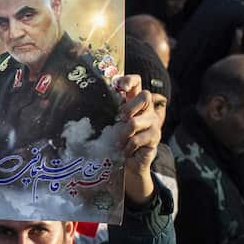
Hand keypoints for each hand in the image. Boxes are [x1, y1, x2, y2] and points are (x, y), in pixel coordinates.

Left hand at [114, 75, 158, 204]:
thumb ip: (108, 113)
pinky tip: (125, 151)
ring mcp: (153, 123)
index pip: (137, 82)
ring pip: (134, 122)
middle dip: (129, 107)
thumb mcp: (112, 124)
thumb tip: (87, 103)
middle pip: (145, 96)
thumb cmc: (118, 140)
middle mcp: (147, 109)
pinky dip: (127, 147)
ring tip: (118, 142)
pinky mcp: (155, 137)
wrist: (131, 163)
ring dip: (122, 134)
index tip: (119, 86)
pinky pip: (136, 140)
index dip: (130, 80)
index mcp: (135, 102)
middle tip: (119, 118)